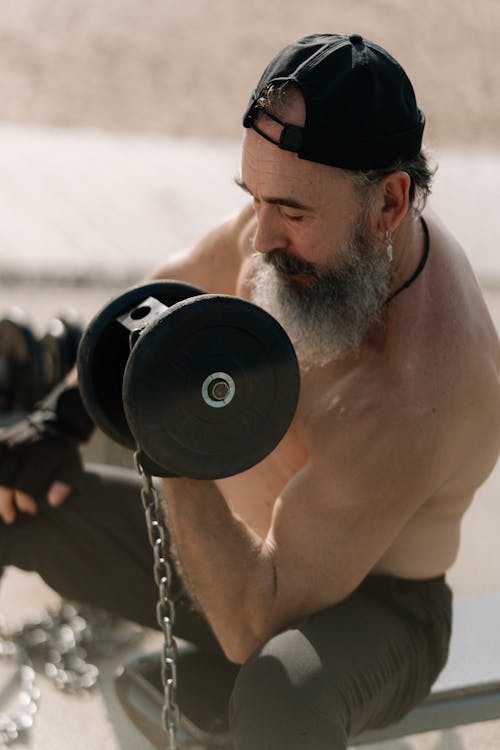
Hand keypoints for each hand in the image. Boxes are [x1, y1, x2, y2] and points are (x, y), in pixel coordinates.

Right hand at [0, 383, 93, 522]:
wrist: (55, 425)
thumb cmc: (64, 453)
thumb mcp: (73, 467)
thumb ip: (65, 484)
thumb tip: (53, 502)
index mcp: (40, 458)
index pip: (23, 489)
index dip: (25, 504)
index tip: (32, 510)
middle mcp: (20, 450)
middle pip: (2, 485)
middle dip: (5, 505)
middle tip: (11, 516)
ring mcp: (7, 444)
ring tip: (2, 507)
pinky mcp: (0, 440)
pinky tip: (0, 491)